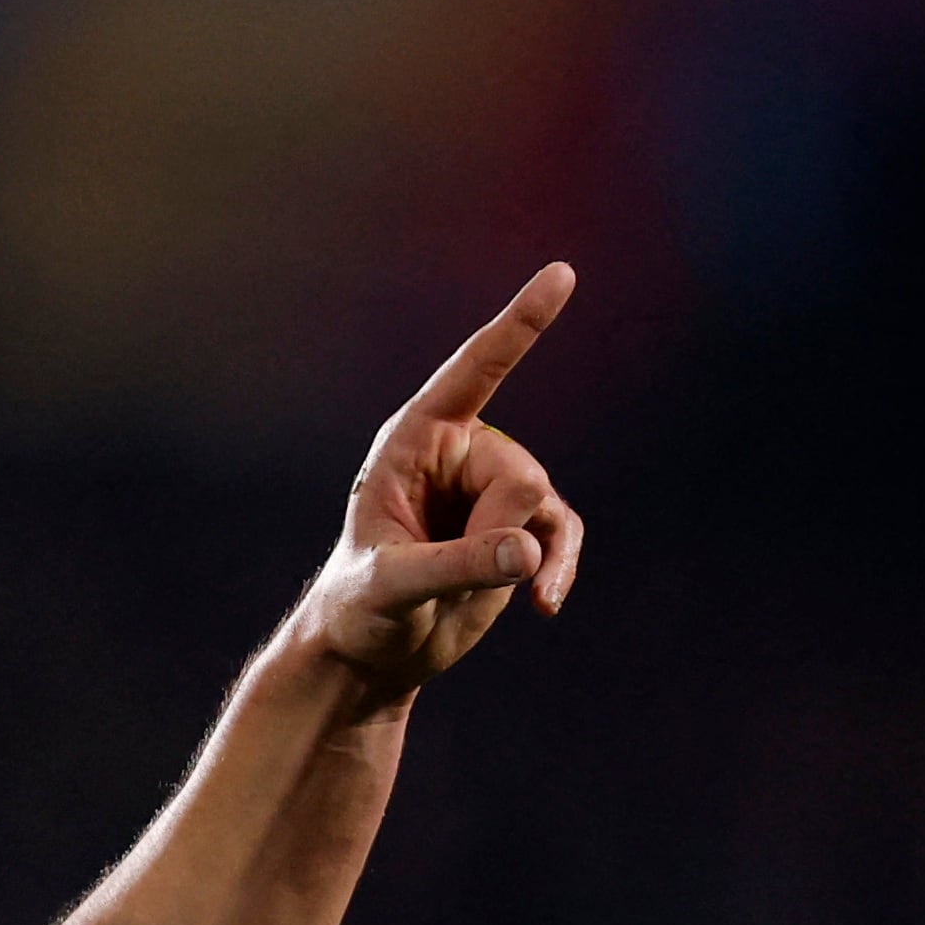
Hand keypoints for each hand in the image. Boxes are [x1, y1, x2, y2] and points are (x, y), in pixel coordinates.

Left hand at [302, 264, 585, 699]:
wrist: (372, 650)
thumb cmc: (362, 608)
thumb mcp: (394, 587)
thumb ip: (457, 565)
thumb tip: (530, 552)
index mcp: (414, 440)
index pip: (474, 372)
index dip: (519, 325)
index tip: (562, 274)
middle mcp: (460, 453)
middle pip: (519, 475)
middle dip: (495, 533)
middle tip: (445, 574)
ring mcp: (494, 490)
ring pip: (544, 508)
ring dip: (520, 560)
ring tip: (460, 599)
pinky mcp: (520, 527)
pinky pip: (562, 535)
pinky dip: (557, 569)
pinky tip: (544, 608)